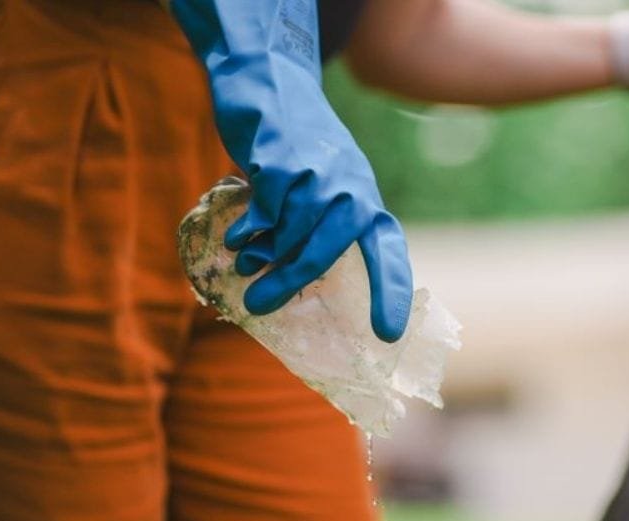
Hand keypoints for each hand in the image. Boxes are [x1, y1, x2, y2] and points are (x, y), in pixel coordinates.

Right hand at [171, 0, 412, 341]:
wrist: (271, 78)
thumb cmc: (295, 142)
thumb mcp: (323, 183)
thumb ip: (315, 224)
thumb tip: (289, 274)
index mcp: (365, 198)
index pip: (387, 251)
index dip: (391, 292)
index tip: (388, 334)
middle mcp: (350, 189)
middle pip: (324, 253)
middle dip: (289, 283)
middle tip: (261, 307)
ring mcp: (318, 175)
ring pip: (289, 235)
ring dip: (262, 254)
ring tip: (245, 265)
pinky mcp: (283, 163)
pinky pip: (265, 212)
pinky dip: (247, 229)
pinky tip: (237, 238)